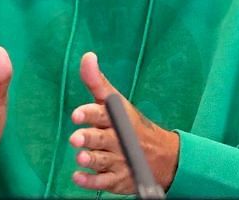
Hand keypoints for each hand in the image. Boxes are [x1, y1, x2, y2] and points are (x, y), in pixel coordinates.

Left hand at [69, 52, 179, 193]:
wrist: (162, 156)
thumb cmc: (131, 125)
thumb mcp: (116, 103)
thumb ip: (97, 82)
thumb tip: (87, 56)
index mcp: (117, 119)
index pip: (103, 113)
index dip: (90, 114)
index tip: (77, 114)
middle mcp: (117, 139)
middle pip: (102, 138)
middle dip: (90, 138)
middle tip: (76, 138)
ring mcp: (118, 160)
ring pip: (103, 160)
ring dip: (91, 159)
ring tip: (80, 157)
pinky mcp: (117, 179)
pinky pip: (103, 183)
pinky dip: (91, 181)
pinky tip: (79, 178)